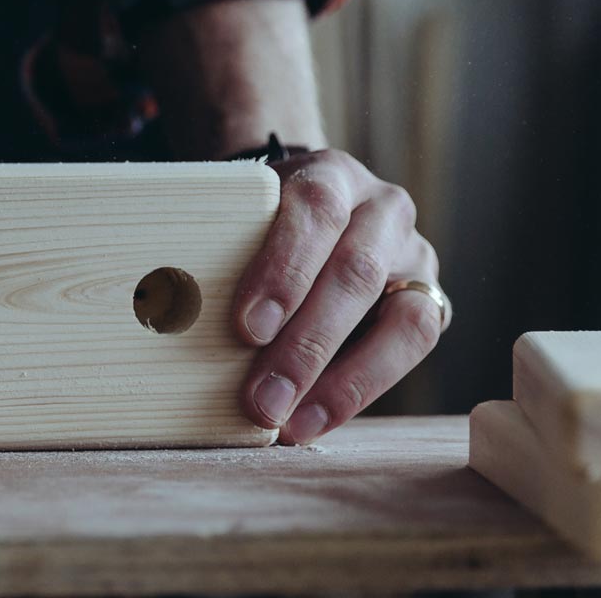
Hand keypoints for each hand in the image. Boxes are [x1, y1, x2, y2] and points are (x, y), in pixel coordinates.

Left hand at [234, 149, 442, 443]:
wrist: (312, 212)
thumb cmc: (260, 223)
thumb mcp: (241, 216)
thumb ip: (217, 249)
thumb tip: (170, 314)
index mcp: (331, 175)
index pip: (314, 209)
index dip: (283, 270)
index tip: (246, 328)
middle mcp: (383, 210)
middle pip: (354, 272)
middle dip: (305, 344)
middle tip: (261, 399)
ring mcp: (414, 256)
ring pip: (402, 319)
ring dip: (342, 381)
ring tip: (289, 424)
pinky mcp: (430, 301)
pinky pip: (411, 350)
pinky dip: (361, 391)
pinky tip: (315, 421)